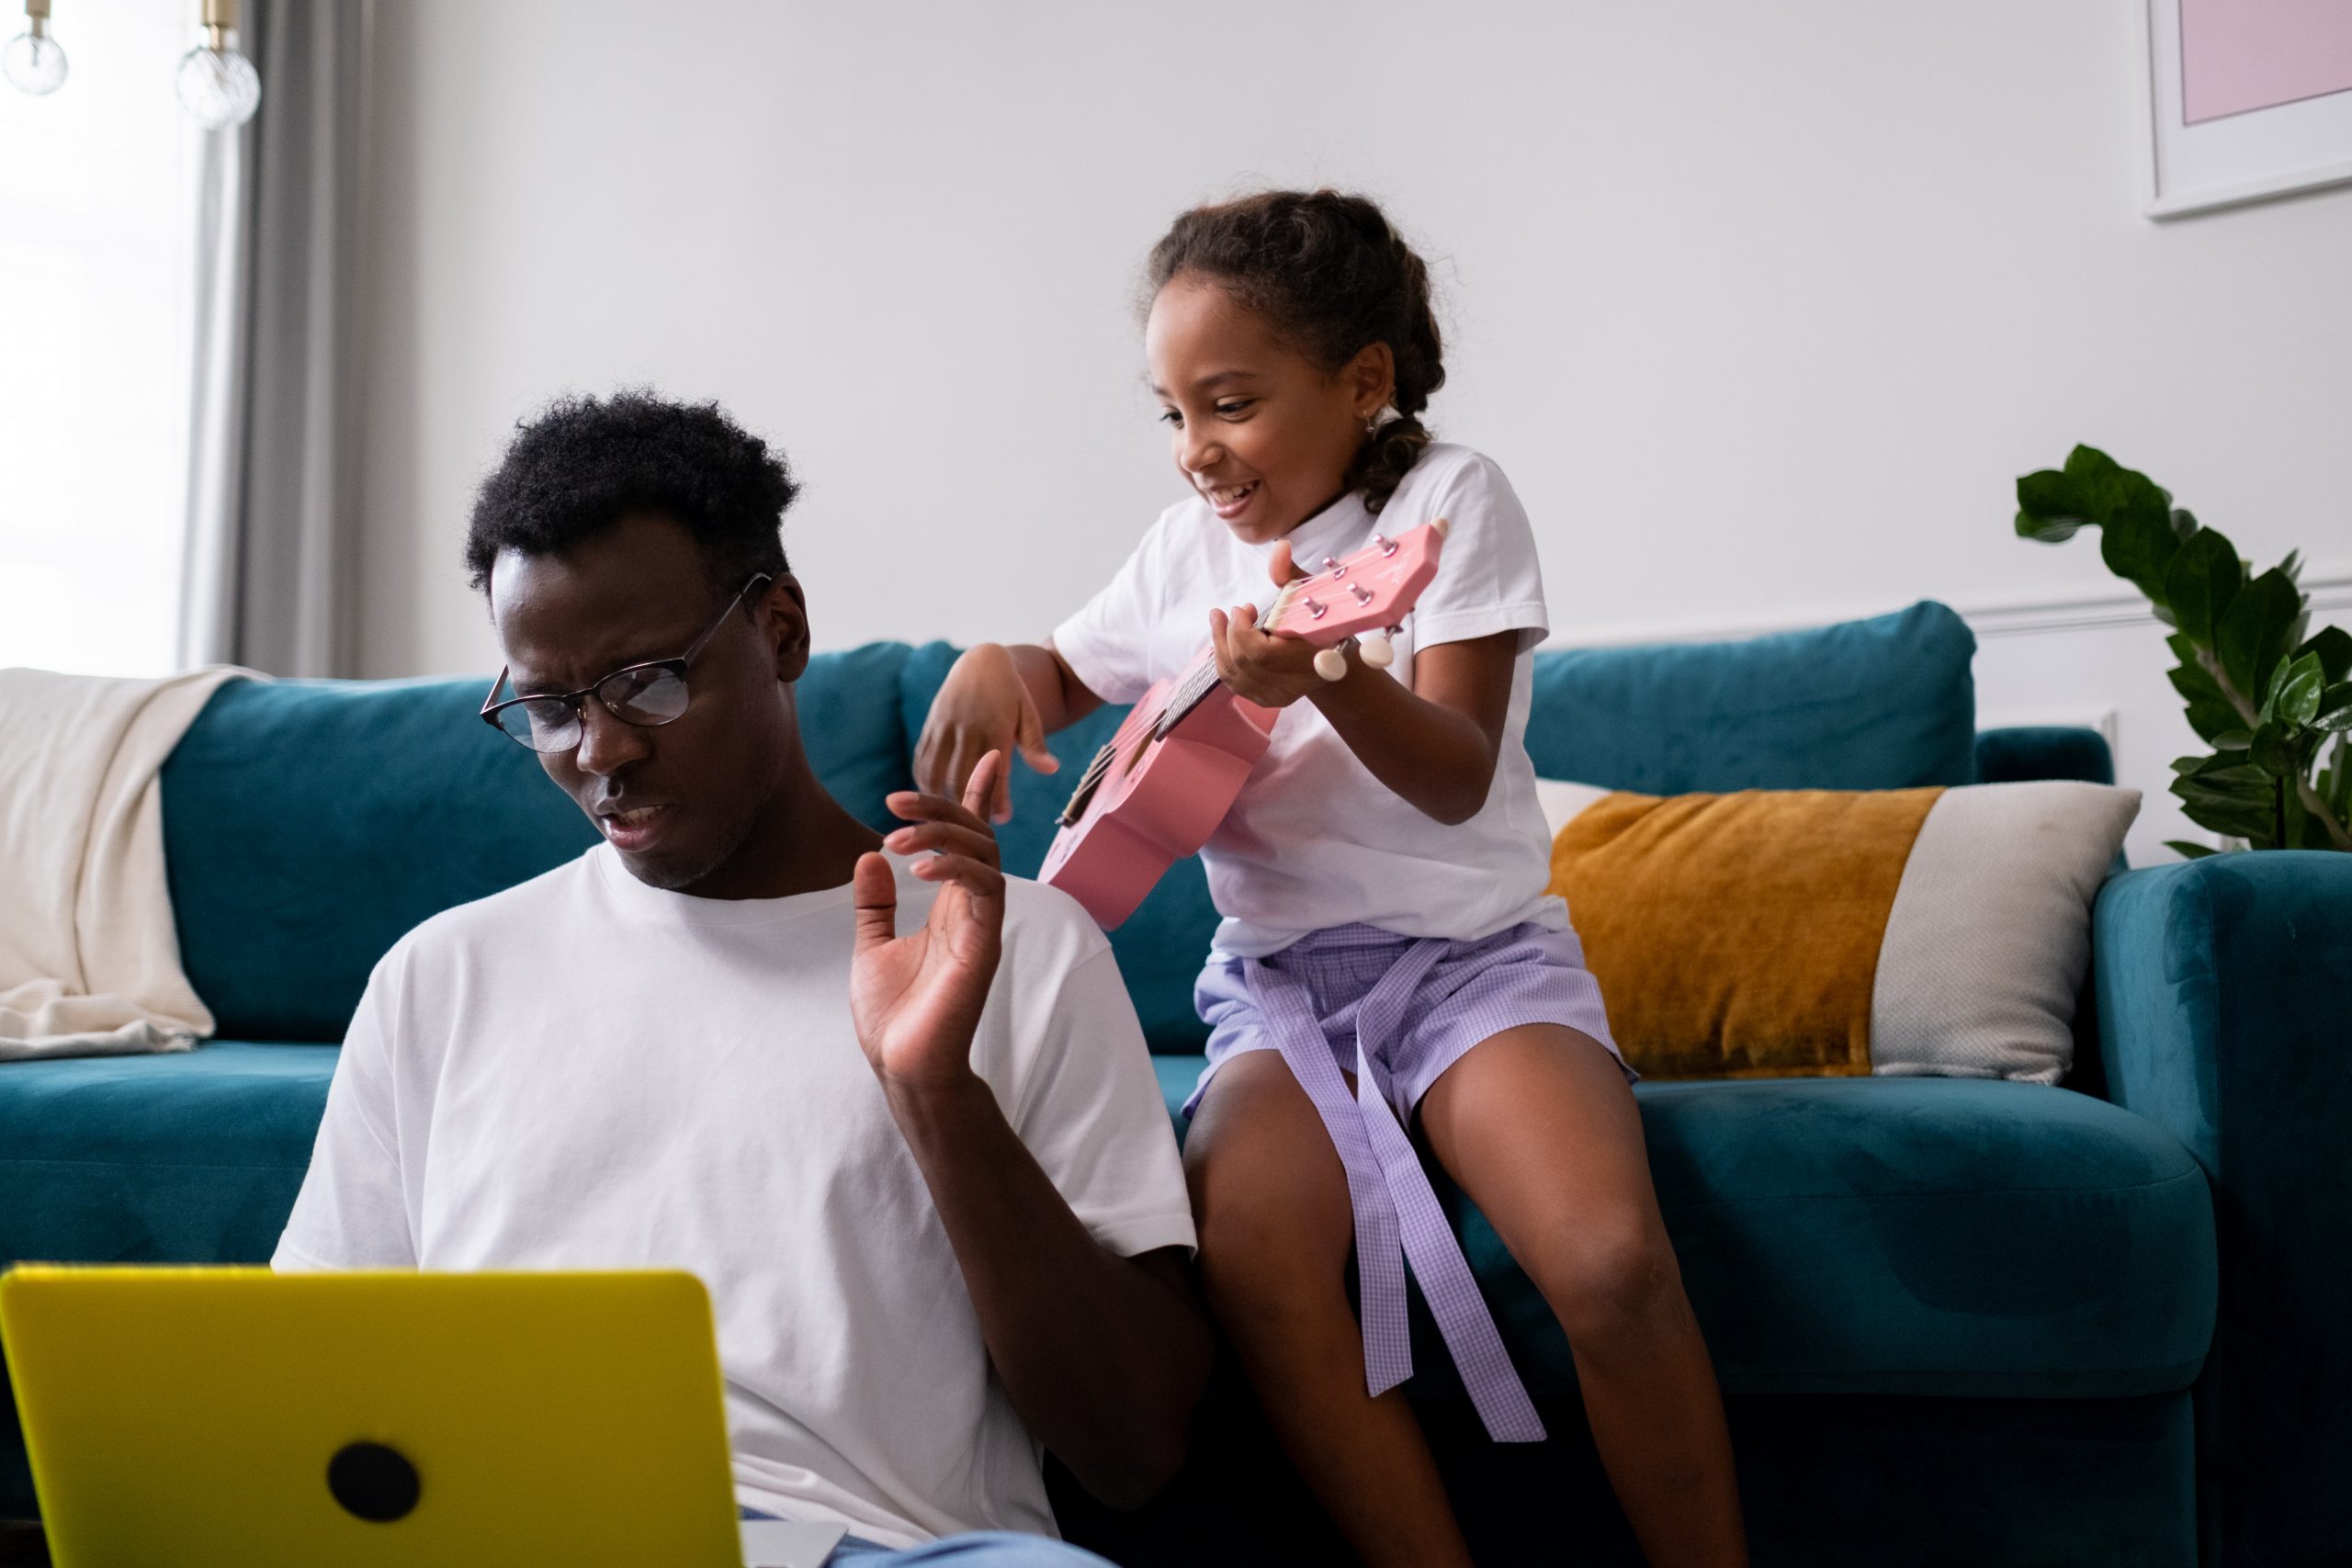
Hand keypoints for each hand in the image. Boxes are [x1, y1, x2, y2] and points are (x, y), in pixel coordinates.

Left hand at [849, 753, 1007, 1090]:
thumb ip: (875, 902)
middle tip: (896, 804)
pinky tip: (919, 869)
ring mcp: (981, 927)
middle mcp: (971, 911)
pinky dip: (957, 869)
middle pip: (977, 837)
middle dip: (943, 809)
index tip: (985, 759)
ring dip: (943, 836)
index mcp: (950, 908)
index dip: (975, 799)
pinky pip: (985, 891)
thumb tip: (868, 855)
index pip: (970, 841)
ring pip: (985, 856)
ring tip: (896, 838)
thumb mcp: (871, 945)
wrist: (901, 1066)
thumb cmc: (892, 1015)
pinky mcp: (984, 947)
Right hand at [915, 644, 1058, 823]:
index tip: (1003, 820)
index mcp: (995, 726)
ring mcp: (944, 726)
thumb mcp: (1028, 714)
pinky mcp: (930, 726)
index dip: (997, 799)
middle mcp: (966, 727)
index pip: (995, 771)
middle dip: (967, 804)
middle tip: (975, 827)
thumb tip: (1052, 770)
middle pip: (960, 776)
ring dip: (940, 799)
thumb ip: (1035, 745)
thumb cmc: (1012, 694)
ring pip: (935, 772)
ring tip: (951, 818)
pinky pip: (922, 759)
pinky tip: (932, 799)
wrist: (979, 662)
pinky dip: (924, 782)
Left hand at [1205, 537, 1356, 708]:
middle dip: (1229, 632)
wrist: (1332, 658)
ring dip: (1221, 643)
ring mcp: (1278, 696)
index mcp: (1311, 658)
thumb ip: (1291, 573)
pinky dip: (1223, 657)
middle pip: (1243, 663)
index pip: (1262, 655)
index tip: (1244, 608)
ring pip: (1232, 674)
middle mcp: (1294, 683)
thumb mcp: (1309, 592)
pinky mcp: (1265, 701)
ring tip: (1220, 618)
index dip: (1243, 633)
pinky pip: (1232, 681)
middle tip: (1231, 611)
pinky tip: (1225, 638)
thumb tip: (1280, 546)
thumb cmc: (1319, 619)